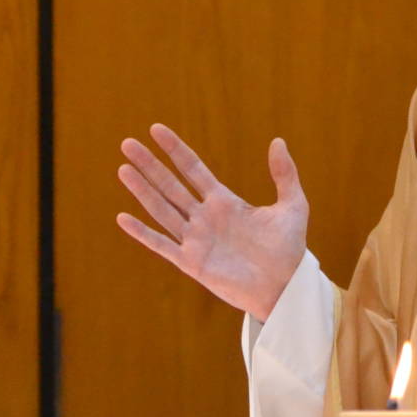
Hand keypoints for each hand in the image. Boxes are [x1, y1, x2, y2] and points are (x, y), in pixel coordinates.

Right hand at [116, 123, 308, 322]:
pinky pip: (162, 245)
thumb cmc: (289, 248)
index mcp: (224, 201)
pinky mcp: (192, 263)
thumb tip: (278, 140)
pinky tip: (123, 217)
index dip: (175, 149)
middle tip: (127, 143)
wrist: (285, 286)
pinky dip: (142, 233)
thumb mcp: (293, 205)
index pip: (192, 168)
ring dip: (142, 190)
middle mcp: (205, 217)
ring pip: (162, 209)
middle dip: (149, 164)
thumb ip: (285, 174)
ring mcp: (196, 240)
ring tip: (123, 169)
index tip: (156, 129)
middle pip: (170, 185)